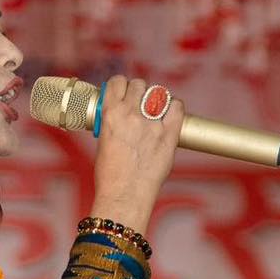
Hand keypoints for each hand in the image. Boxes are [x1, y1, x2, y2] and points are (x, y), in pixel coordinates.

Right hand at [91, 76, 184, 235]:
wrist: (124, 195)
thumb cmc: (110, 175)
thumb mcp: (103, 142)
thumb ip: (113, 123)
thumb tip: (120, 114)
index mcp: (110, 115)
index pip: (118, 82)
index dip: (121, 86)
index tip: (123, 92)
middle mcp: (131, 115)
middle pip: (139, 85)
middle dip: (138, 92)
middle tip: (138, 104)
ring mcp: (152, 124)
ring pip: (158, 92)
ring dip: (155, 98)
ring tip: (153, 111)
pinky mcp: (169, 135)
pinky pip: (177, 107)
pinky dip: (173, 108)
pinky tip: (168, 116)